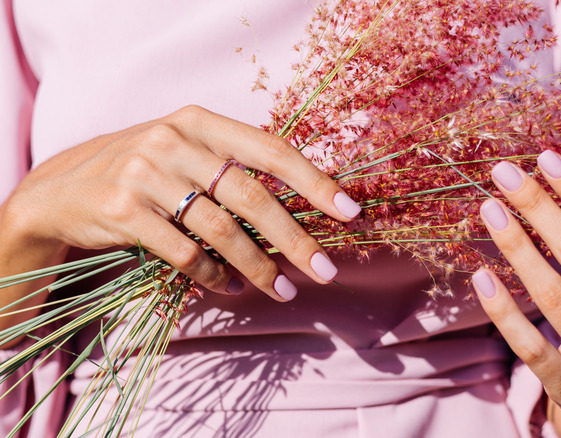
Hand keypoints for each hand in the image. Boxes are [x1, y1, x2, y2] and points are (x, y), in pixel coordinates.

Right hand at [0, 105, 360, 302]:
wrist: (63, 188)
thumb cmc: (145, 172)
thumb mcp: (186, 152)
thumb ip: (233, 167)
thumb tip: (302, 206)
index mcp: (201, 122)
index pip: (271, 150)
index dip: (314, 181)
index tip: (350, 211)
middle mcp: (175, 141)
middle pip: (252, 196)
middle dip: (294, 239)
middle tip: (324, 271)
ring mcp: (146, 173)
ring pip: (221, 230)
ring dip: (258, 266)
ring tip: (282, 290)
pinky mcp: (123, 210)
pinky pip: (183, 253)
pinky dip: (212, 275)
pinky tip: (229, 286)